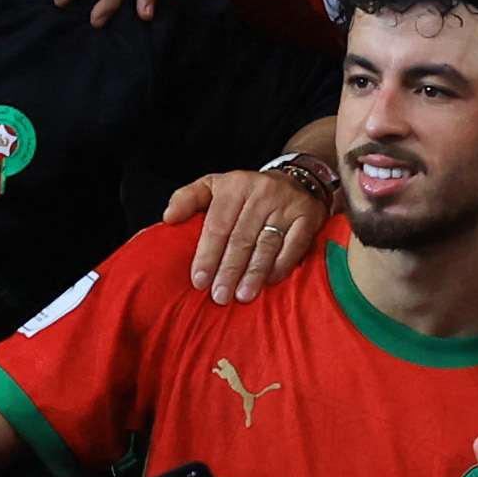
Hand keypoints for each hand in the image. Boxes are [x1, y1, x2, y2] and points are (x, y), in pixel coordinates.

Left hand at [159, 162, 331, 302]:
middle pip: (241, 238)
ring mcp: (287, 204)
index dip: (207, 255)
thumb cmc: (246, 192)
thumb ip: (188, 198)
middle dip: (228, 271)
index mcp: (235, 185)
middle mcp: (262, 192)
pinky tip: (270, 282)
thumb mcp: (214, 185)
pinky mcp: (309, 216)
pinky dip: (281, 266)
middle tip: (219, 296)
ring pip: (266, 245)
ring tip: (242, 296)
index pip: (217, 225)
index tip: (199, 281)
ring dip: (254, 274)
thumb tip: (168, 218)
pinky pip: (293, 246)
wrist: (295, 180)